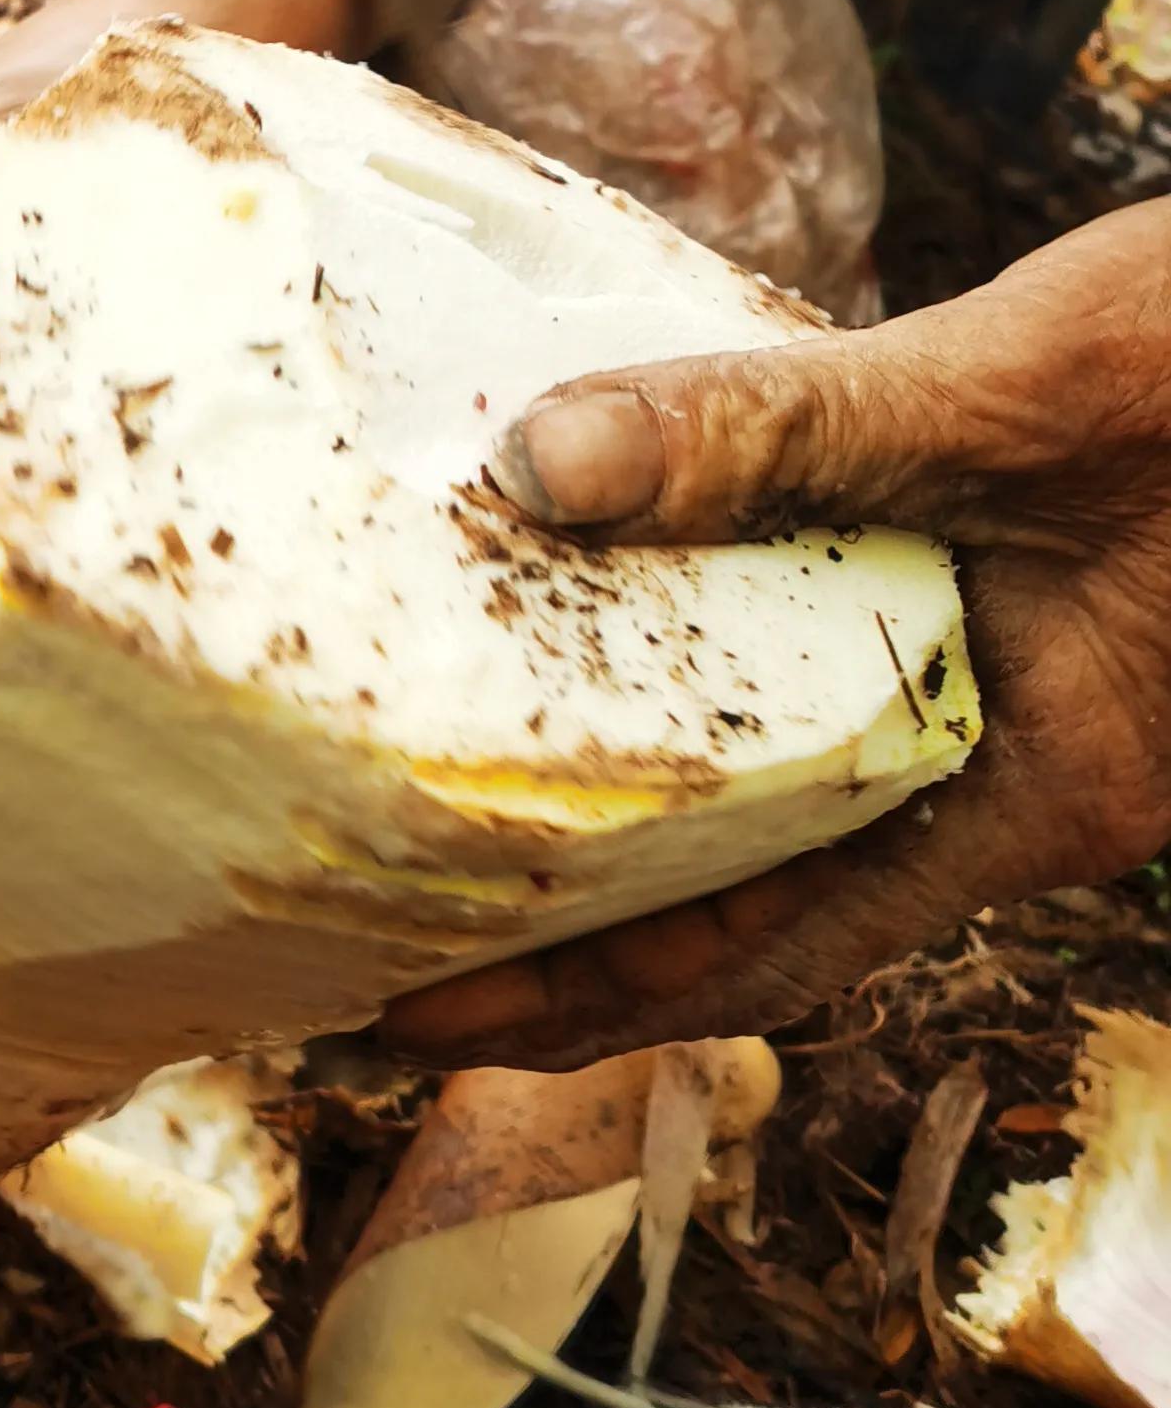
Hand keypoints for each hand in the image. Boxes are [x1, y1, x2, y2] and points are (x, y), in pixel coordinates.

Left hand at [382, 202, 1170, 1066]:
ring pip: (789, 797)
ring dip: (630, 810)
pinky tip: (591, 629)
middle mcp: (1019, 777)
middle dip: (572, 929)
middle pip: (759, 900)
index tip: (413, 1022)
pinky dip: (708, 684)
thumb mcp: (1024, 386)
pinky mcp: (1006, 611)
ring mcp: (1017, 700)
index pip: (771, 953)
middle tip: (366, 927)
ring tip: (436, 799)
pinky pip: (828, 688)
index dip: (586, 1004)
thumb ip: (793, 429)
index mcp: (1042, 789)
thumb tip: (543, 463)